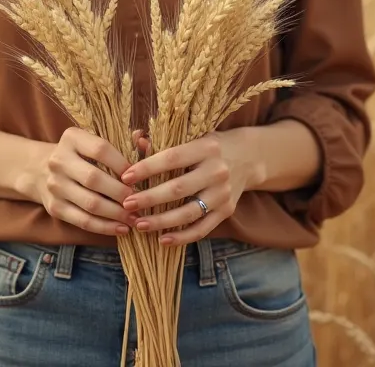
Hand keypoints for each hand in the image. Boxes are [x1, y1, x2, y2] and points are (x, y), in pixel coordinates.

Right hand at [33, 127, 139, 236]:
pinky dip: (105, 227)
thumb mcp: (91, 141)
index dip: (122, 163)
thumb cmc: (78, 155)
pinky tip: (122, 228)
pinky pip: (83, 221)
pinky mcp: (54, 208)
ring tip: (135, 218)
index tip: (137, 175)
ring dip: (117, 213)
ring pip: (90, 204)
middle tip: (140, 200)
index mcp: (71, 138)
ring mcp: (55, 186)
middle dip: (121, 192)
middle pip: (94, 179)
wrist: (39, 170)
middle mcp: (59, 160)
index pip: (100, 149)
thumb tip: (144, 139)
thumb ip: (120, 141)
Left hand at [118, 131, 252, 245]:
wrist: (248, 157)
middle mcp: (217, 170)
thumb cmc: (210, 145)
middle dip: (149, 198)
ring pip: (188, 213)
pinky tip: (162, 240)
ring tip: (138, 224)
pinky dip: (182, 237)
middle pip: (178, 189)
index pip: (171, 159)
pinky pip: (202, 229)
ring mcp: (223, 193)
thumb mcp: (192, 136)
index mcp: (206, 147)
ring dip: (161, 221)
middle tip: (126, 204)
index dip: (147, 168)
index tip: (125, 177)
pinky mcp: (227, 211)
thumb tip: (138, 140)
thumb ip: (164, 139)